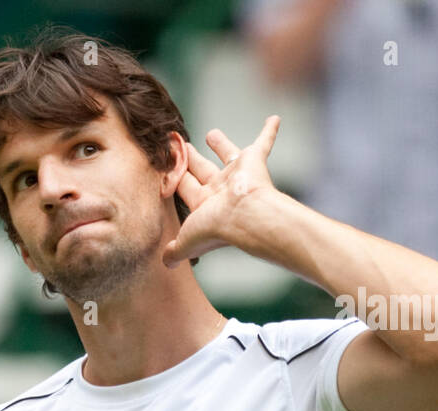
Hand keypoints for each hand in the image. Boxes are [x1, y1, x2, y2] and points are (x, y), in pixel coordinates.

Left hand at [162, 116, 281, 267]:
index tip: (163, 166)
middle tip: (179, 145)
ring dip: (220, 144)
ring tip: (211, 133)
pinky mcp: (254, 162)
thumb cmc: (216, 229)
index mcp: (203, 206)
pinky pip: (264, 143)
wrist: (245, 217)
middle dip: (190, 159)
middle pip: (201, 170)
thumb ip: (174, 252)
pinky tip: (275, 118)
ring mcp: (238, 176)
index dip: (173, 178)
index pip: (184, 189)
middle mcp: (220, 191)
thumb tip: (166, 265)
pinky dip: (270, 131)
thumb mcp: (186, 242)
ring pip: (226, 155)